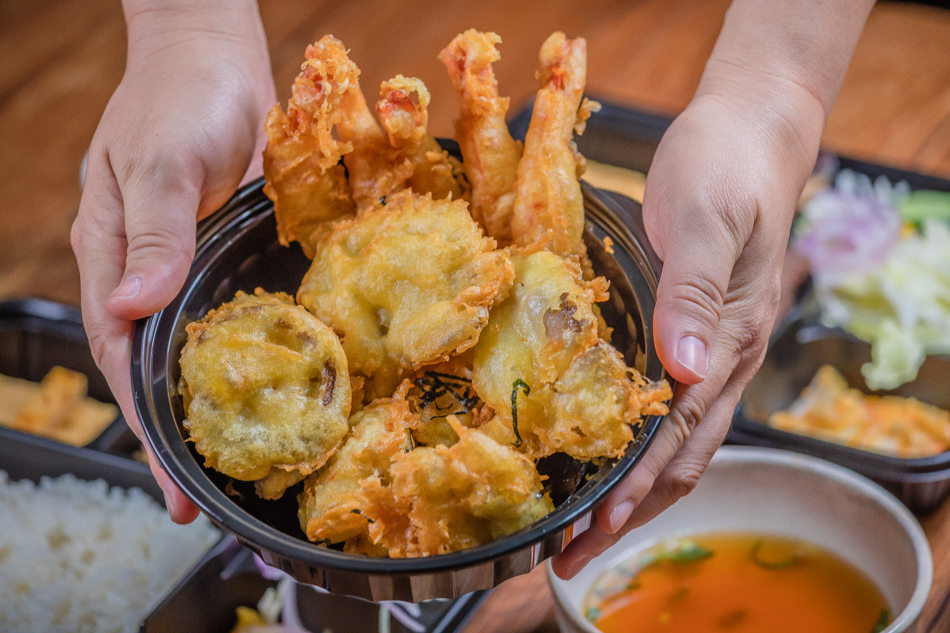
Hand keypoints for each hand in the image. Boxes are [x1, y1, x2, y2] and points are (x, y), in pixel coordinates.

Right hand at [70, 0, 275, 522]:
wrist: (216, 57)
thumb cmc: (179, 98)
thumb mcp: (163, 162)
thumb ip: (155, 230)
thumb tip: (137, 304)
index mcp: (114, 258)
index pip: (122, 358)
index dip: (146, 423)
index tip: (170, 481)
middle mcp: (148, 273)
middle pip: (155, 371)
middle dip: (176, 438)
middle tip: (203, 506)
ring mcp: (189, 266)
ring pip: (193, 353)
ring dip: (212, 409)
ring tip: (239, 469)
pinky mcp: (228, 255)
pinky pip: (232, 317)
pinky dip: (245, 360)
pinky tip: (272, 390)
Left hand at [552, 82, 824, 577]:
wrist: (750, 130)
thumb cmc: (726, 167)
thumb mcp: (706, 218)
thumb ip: (693, 291)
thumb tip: (683, 369)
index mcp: (728, 339)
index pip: (679, 436)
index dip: (637, 490)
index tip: (594, 533)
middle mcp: (722, 357)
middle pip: (681, 457)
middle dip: (630, 513)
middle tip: (573, 557)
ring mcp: (709, 348)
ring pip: (676, 441)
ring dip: (634, 490)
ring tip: (586, 527)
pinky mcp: (691, 331)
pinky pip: (669, 407)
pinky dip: (639, 446)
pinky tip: (608, 455)